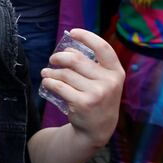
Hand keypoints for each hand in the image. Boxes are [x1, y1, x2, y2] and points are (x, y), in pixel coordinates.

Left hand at [40, 29, 123, 147]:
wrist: (97, 129)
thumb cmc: (98, 98)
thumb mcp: (104, 81)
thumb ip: (92, 65)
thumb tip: (67, 47)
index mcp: (116, 72)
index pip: (102, 47)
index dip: (86, 37)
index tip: (72, 32)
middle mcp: (109, 82)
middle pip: (76, 59)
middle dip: (59, 57)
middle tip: (52, 59)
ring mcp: (97, 93)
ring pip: (65, 73)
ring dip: (51, 71)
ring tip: (46, 72)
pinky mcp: (82, 103)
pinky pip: (59, 86)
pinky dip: (49, 82)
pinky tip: (46, 81)